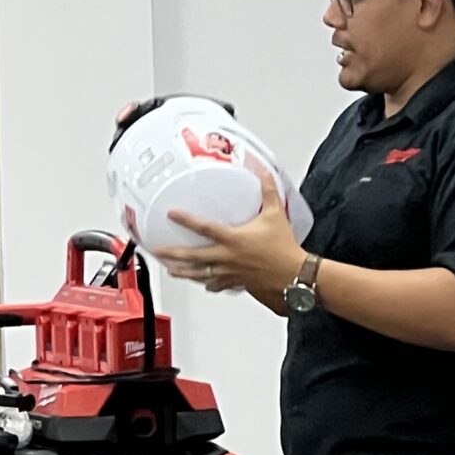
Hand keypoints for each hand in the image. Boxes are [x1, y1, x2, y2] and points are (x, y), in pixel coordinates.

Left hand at [163, 165, 305, 301]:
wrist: (294, 274)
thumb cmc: (284, 247)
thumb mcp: (275, 213)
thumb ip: (267, 190)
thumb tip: (263, 170)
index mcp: (233, 238)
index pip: (204, 228)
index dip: (185, 220)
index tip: (171, 214)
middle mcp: (227, 257)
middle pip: (194, 257)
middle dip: (174, 254)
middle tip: (159, 252)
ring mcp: (230, 272)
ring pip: (201, 274)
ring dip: (184, 272)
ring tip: (171, 270)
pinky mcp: (237, 282)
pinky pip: (218, 284)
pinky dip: (208, 284)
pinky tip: (203, 284)